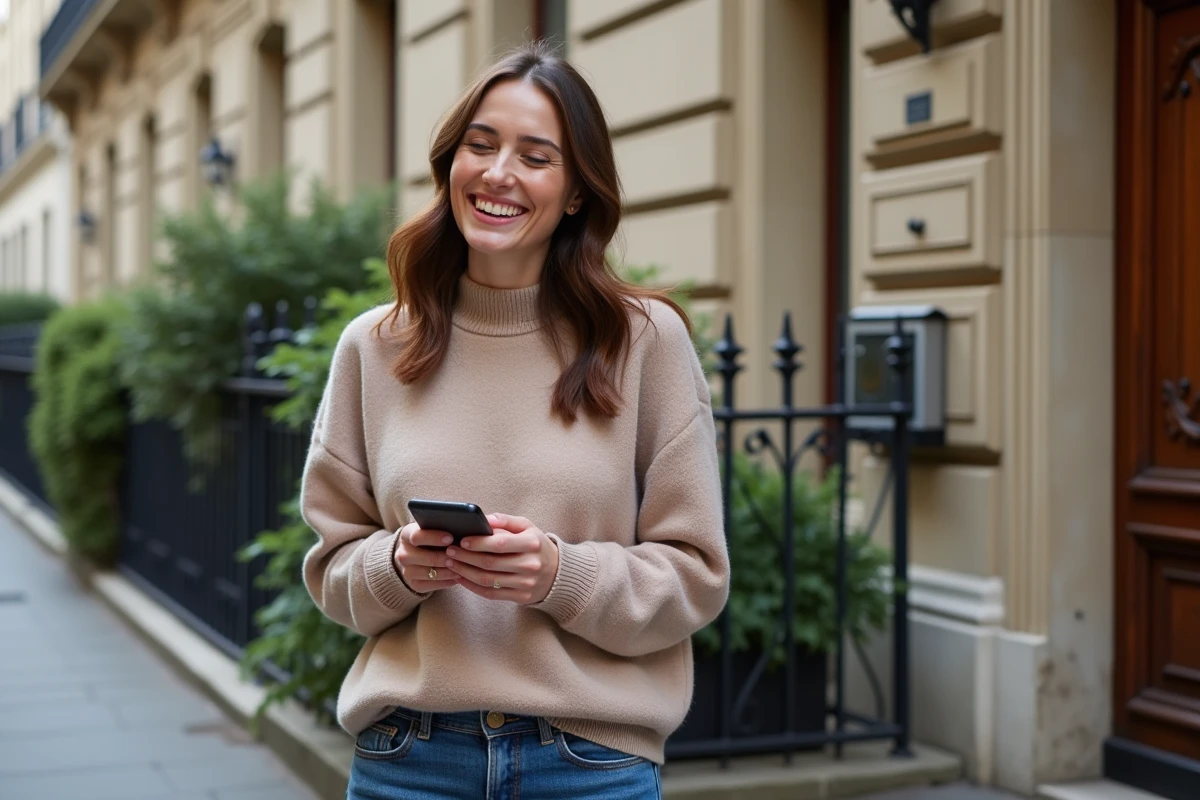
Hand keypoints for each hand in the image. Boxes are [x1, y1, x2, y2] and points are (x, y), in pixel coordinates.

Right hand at [392, 523, 458, 592]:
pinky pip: (431, 585)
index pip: (417, 536)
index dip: (434, 537)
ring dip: (448, 571)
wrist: (414, 556)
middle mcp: (402, 554)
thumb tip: (459, 530)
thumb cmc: (428, 539)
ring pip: (429, 573)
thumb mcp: (429, 529)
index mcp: (406, 535)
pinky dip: (446, 582)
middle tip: (460, 556)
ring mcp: (406, 571)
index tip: (450, 538)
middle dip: (444, 557)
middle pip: (425, 557)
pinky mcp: (413, 584)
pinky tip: (457, 577)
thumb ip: (439, 527)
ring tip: (462, 568)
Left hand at [444, 514, 559, 604]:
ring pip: (488, 580)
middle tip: (449, 551)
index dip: (479, 543)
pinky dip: (472, 586)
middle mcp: (530, 565)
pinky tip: (461, 578)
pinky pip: (491, 594)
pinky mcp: (521, 597)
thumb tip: (484, 519)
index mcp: (532, 543)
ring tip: (451, 563)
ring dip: (465, 572)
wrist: (557, 573)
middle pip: (491, 563)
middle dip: (466, 557)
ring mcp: (526, 583)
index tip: (462, 540)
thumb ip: (506, 520)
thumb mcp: (527, 527)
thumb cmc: (536, 545)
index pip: (501, 544)